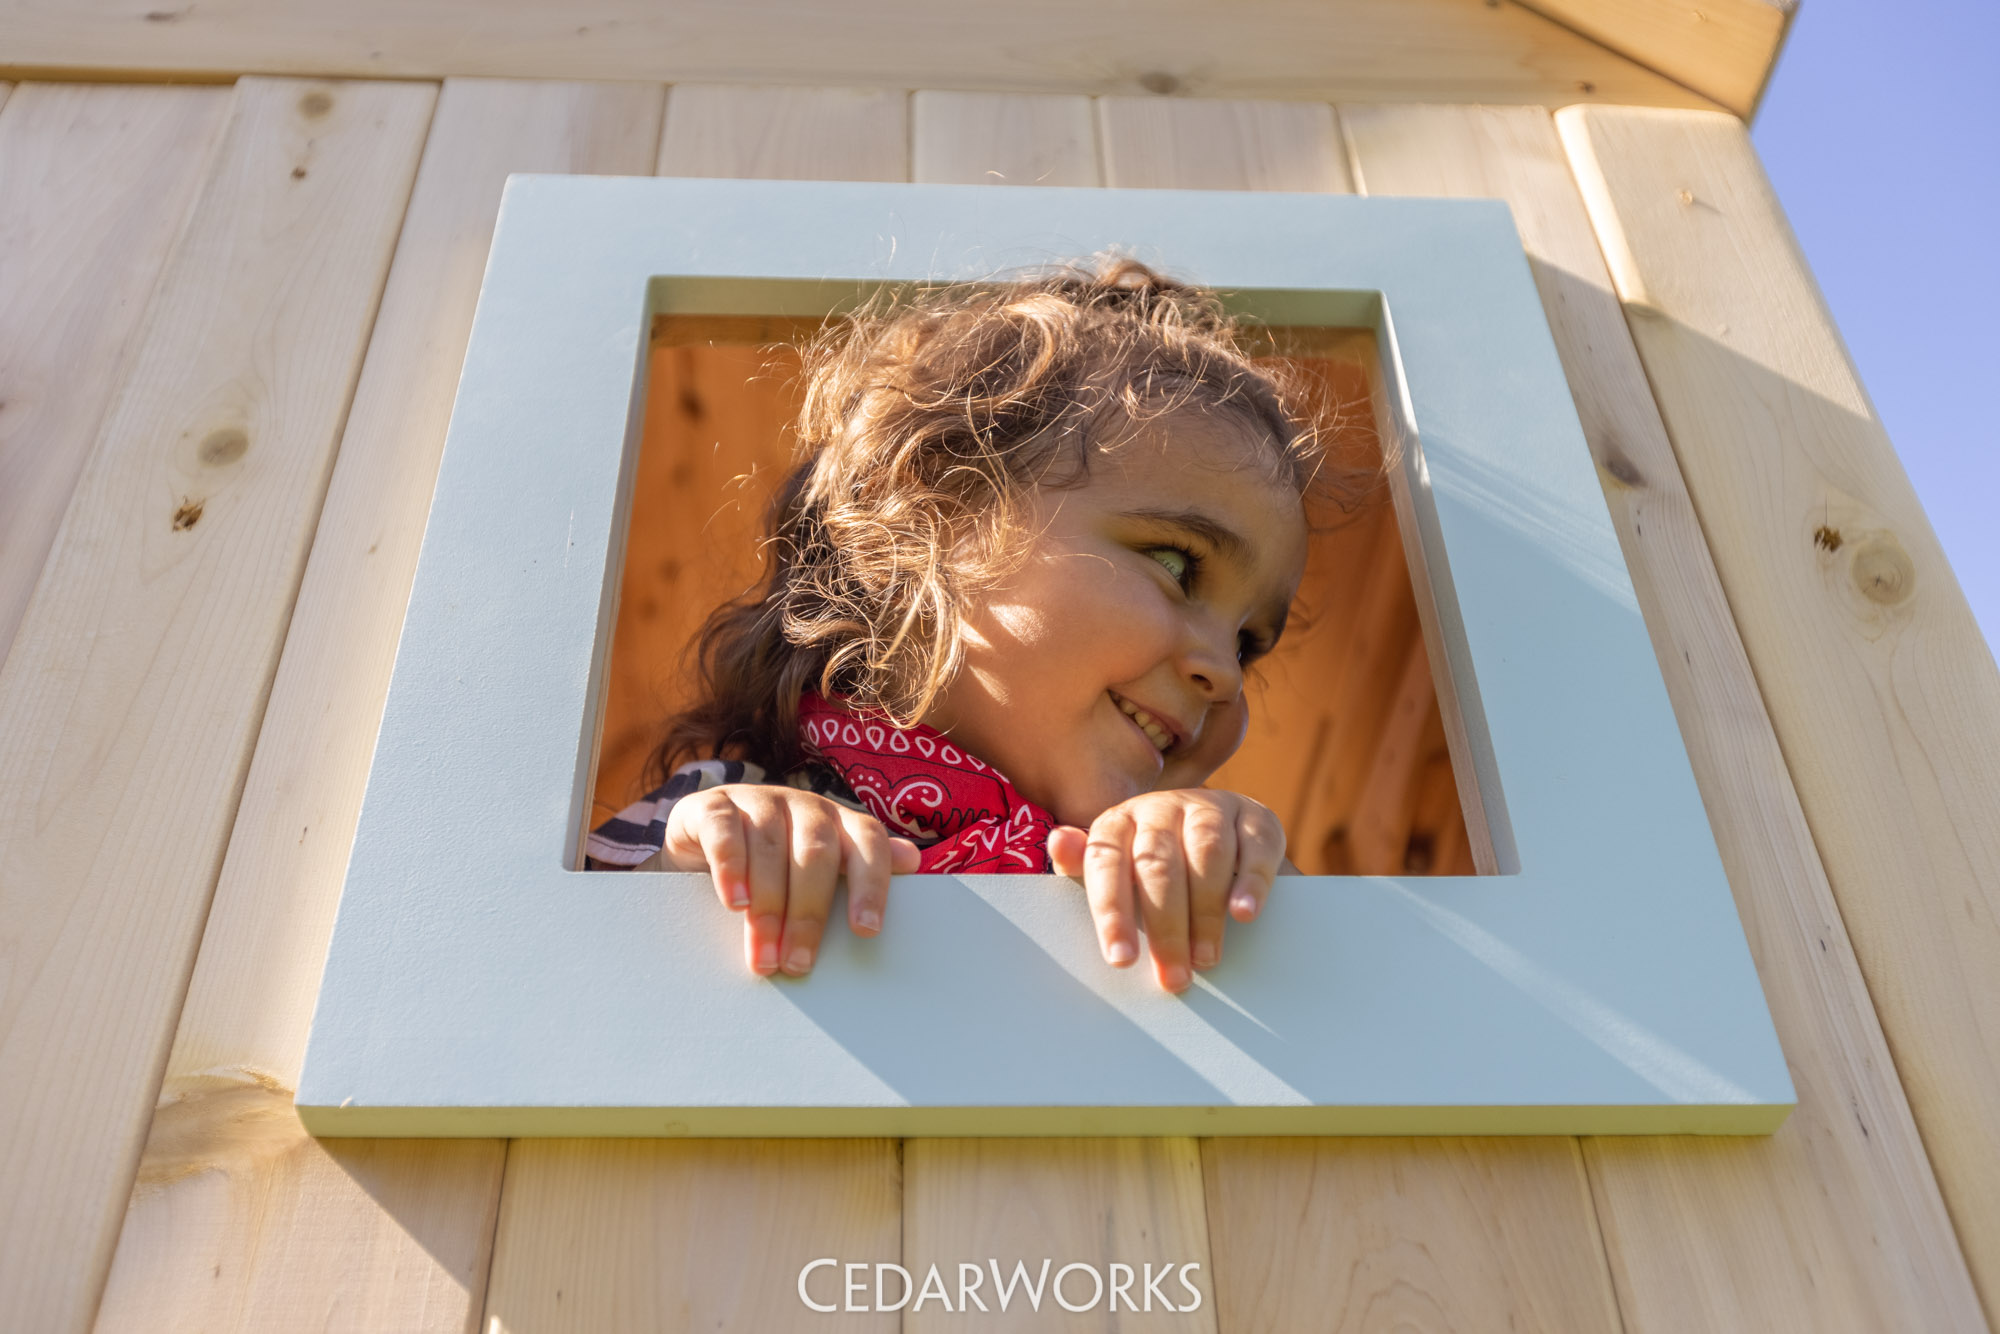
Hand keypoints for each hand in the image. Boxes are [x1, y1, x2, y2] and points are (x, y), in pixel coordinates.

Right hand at [660, 784, 919, 977]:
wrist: (702, 835)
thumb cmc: (773, 863)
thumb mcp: (817, 867)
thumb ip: (859, 867)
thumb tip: (913, 860)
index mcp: (838, 822)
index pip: (868, 842)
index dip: (871, 884)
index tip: (866, 931)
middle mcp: (803, 806)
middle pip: (817, 853)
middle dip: (809, 913)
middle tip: (799, 964)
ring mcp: (758, 801)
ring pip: (770, 848)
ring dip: (768, 907)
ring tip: (763, 956)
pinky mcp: (713, 806)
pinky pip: (725, 832)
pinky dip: (731, 868)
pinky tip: (735, 903)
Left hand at [1046, 789, 1284, 992]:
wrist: (1212, 824)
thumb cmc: (1149, 860)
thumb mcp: (1113, 866)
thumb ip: (1083, 864)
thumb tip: (1059, 843)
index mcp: (1119, 822)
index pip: (1107, 864)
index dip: (1113, 913)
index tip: (1121, 960)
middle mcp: (1162, 808)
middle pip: (1159, 865)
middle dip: (1165, 927)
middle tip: (1173, 977)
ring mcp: (1211, 808)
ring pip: (1207, 852)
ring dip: (1206, 911)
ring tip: (1206, 959)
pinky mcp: (1255, 817)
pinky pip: (1255, 846)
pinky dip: (1251, 881)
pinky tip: (1244, 914)